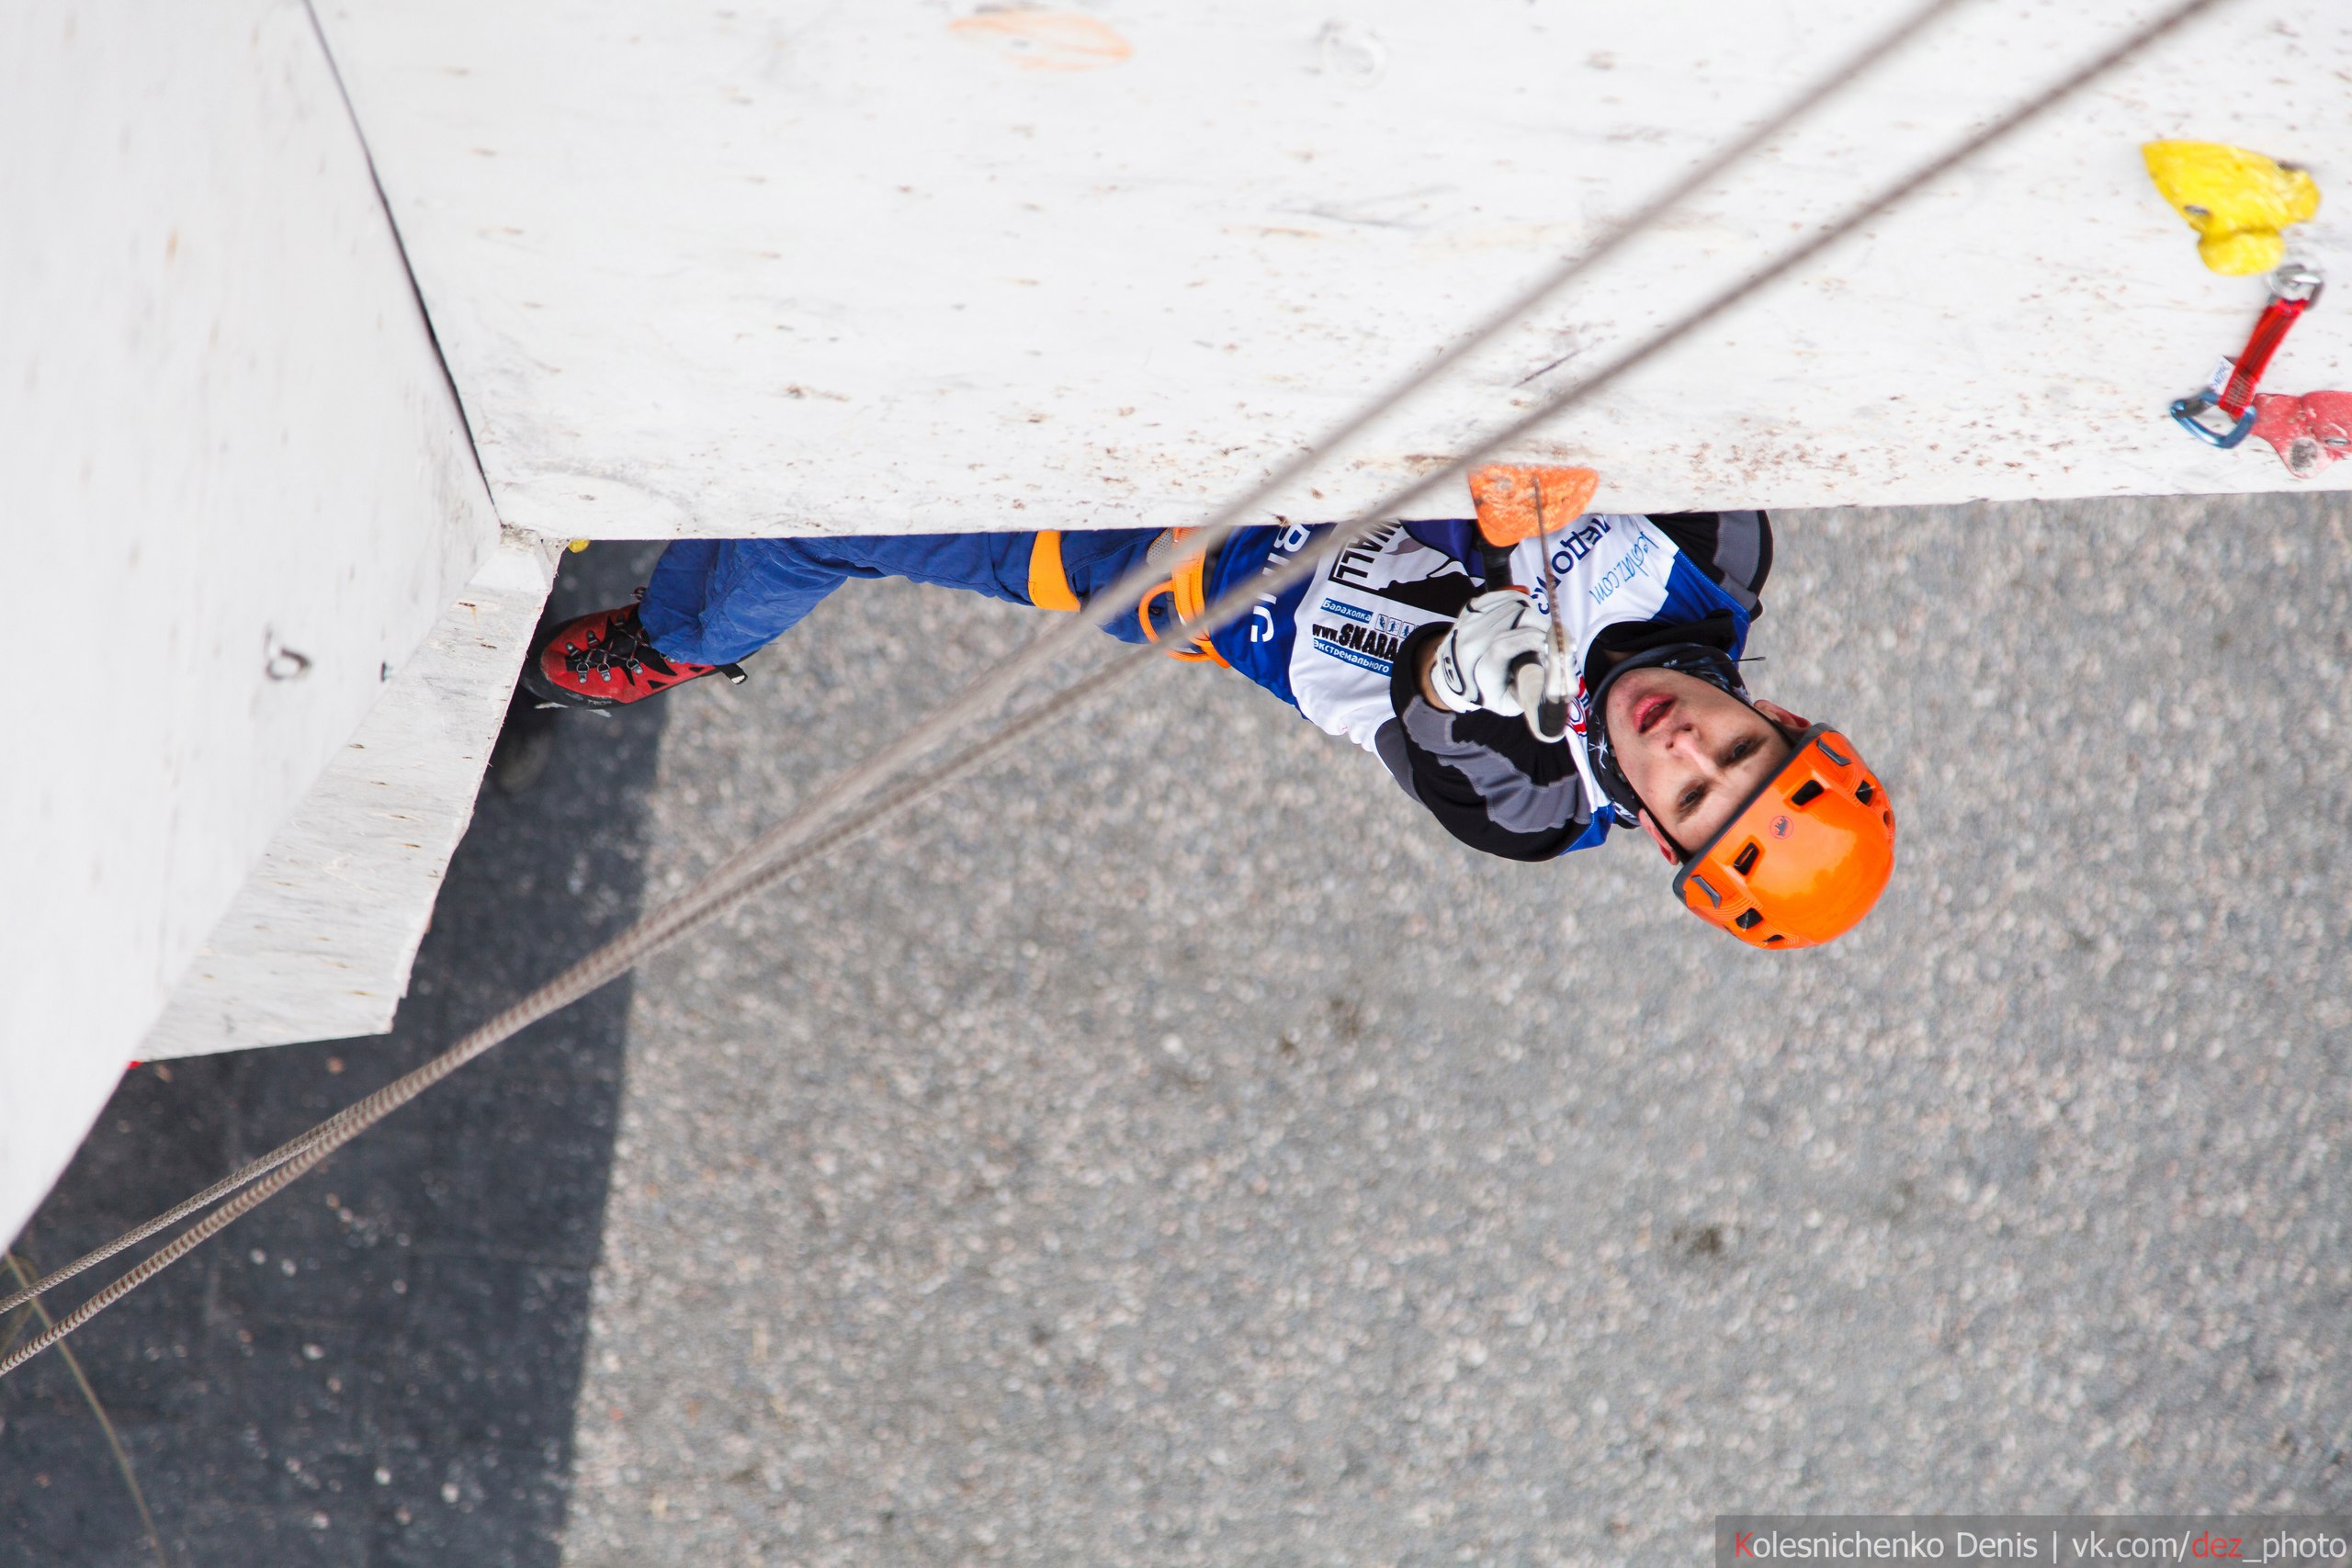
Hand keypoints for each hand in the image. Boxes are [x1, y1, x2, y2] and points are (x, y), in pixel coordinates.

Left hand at [1426, 590, 1547, 715]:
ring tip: (1542, 630)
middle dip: (1542, 624)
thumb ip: (1533, 693)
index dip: (1532, 640)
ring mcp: (1469, 622)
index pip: (1504, 646)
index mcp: (1478, 669)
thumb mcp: (1509, 704)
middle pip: (1515, 617)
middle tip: (1557, 637)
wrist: (1452, 679)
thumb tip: (1560, 673)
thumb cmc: (1488, 692)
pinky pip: (1504, 595)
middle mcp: (1470, 643)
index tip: (1553, 646)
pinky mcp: (1471, 610)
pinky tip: (1528, 615)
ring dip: (1534, 614)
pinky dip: (1521, 601)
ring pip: (1513, 604)